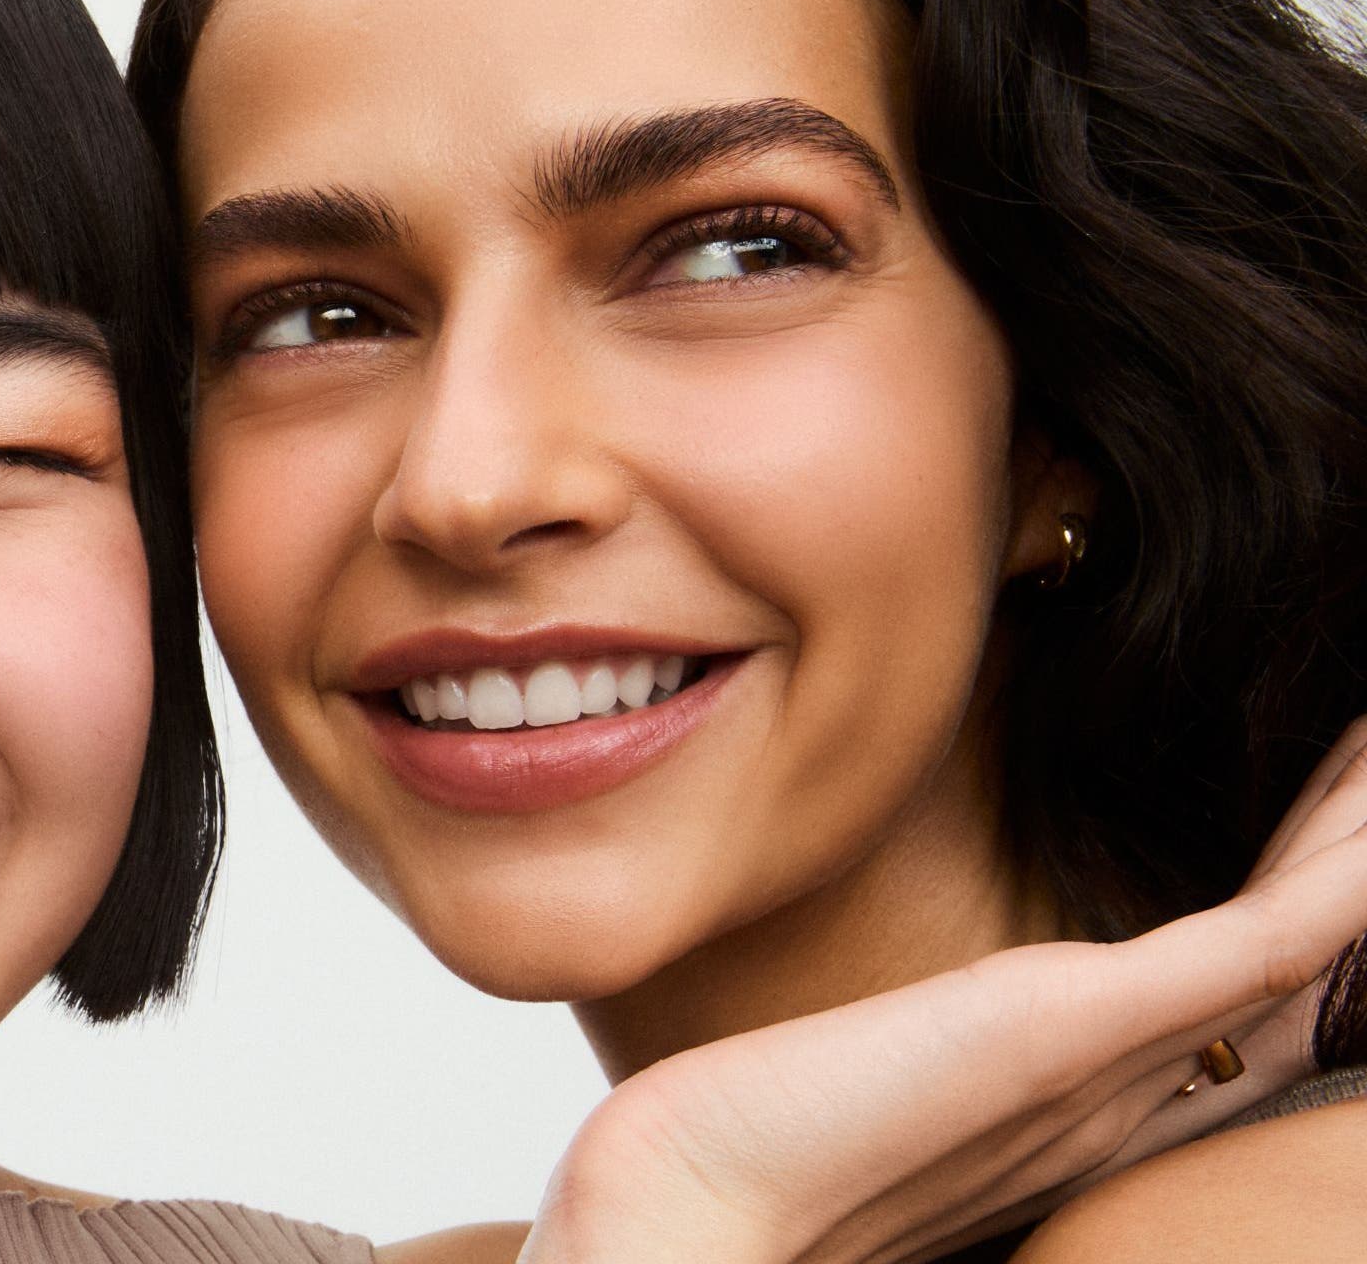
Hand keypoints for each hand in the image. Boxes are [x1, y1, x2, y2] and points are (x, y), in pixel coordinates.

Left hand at [522, 716, 1366, 1263]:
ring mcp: (1114, 1066)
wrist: (689, 1210)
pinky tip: (1366, 778)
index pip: (1229, 1010)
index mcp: (1074, 1110)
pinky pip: (1270, 934)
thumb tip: (891, 1001)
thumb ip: (912, 1040)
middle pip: (1297, 977)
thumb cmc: (741, 1146)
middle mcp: (1121, 1098)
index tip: (1325, 826)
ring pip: (1308, 946)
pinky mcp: (1081, 1026)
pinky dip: (1338, 861)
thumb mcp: (858, 1073)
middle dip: (1350, 876)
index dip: (1296, 921)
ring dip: (1356, 847)